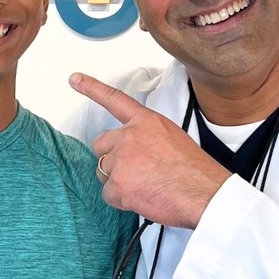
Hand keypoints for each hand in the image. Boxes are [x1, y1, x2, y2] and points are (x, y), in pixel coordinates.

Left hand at [69, 72, 230, 227]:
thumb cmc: (194, 171)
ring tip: (146, 186)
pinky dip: (121, 200)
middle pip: (100, 146)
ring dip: (119, 182)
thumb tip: (136, 152)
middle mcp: (130, 136)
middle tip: (135, 171)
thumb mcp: (172, 139)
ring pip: (104, 172)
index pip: (114, 100)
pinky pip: (108, 194)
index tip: (74, 79)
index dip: (91, 88)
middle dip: (112, 159)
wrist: (204, 194)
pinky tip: (142, 198)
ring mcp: (121, 159)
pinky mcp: (118, 183)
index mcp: (146, 122)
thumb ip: (147, 138)